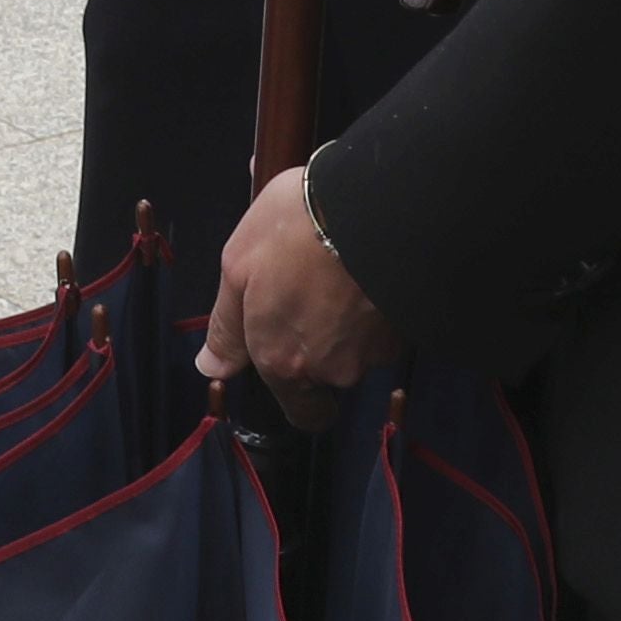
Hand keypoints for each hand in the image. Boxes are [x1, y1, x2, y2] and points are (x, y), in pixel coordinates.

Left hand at [197, 166, 393, 425]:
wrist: (374, 206)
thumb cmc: (293, 230)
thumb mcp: (238, 266)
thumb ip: (226, 327)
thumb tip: (211, 368)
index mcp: (284, 361)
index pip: (303, 413)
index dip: (299, 394)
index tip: (292, 356)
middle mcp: (333, 369)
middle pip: (329, 374)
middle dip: (321, 343)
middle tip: (312, 290)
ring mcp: (376, 350)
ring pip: (359, 348)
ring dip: (349, 320)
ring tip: (338, 268)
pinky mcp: (409, 327)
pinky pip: (386, 326)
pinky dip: (375, 306)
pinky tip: (365, 268)